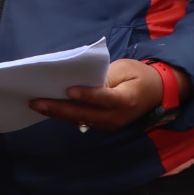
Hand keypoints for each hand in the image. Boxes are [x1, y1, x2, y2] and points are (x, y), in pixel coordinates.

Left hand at [29, 58, 164, 131]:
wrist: (156, 92)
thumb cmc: (139, 76)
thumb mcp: (125, 69)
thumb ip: (105, 76)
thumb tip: (80, 81)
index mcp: (126, 99)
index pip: (104, 99)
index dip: (87, 95)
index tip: (68, 90)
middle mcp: (117, 117)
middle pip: (86, 114)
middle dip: (59, 108)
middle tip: (37, 102)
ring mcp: (110, 124)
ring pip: (80, 120)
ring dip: (57, 114)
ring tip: (37, 105)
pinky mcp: (104, 125)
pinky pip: (82, 121)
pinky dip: (65, 115)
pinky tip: (50, 109)